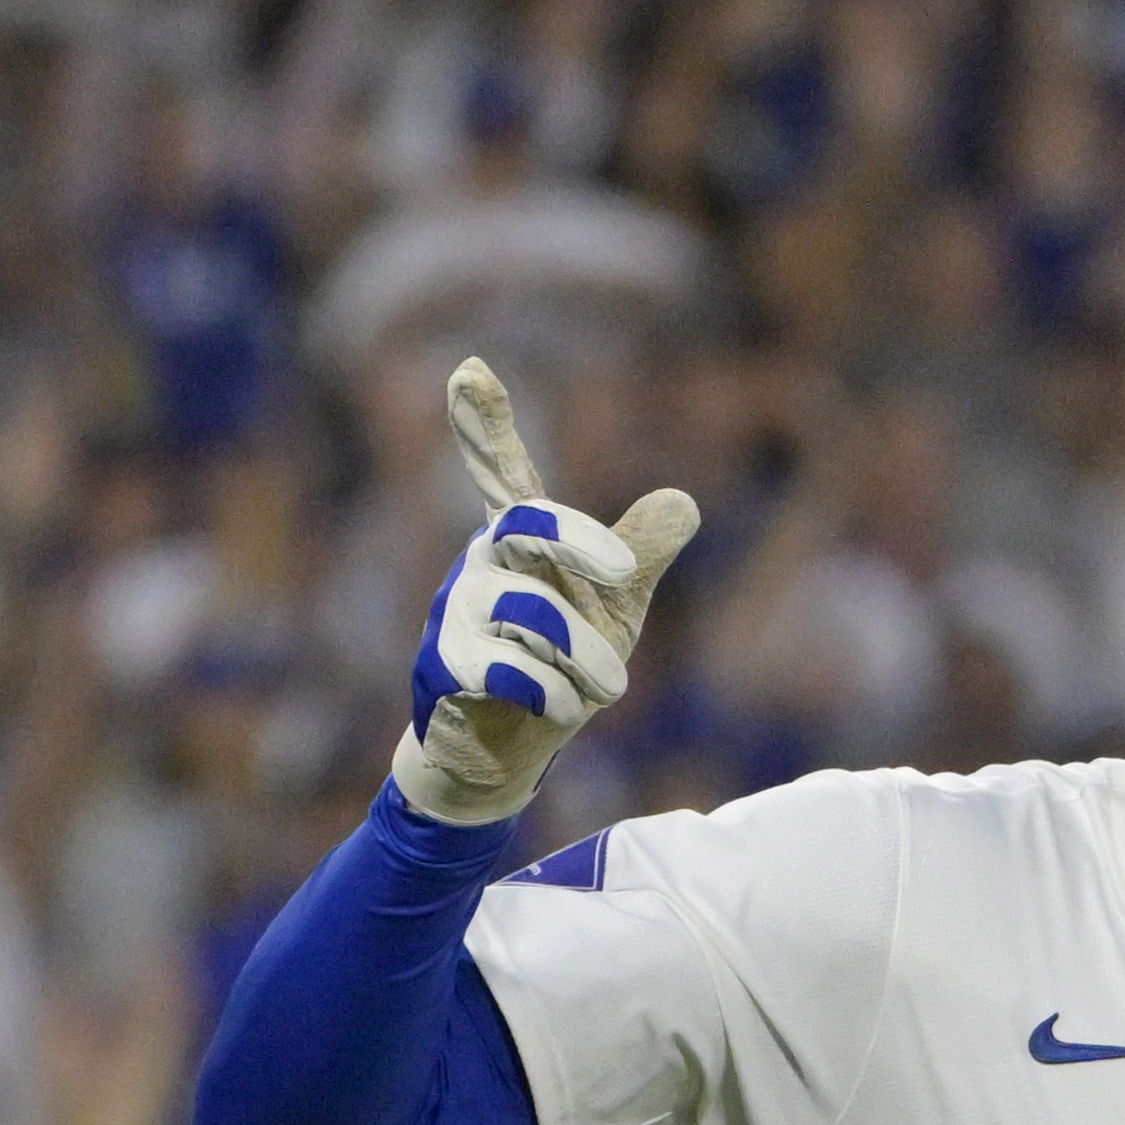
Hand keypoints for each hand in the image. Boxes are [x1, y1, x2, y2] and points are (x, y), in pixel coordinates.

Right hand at [388, 363, 703, 828]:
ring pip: (533, 613)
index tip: (469, 368)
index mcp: (519, 541)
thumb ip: (638, 558)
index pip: (502, 472)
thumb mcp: (612, 612)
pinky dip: (551, 695)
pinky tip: (553, 708)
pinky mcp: (441, 665)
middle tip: (622, 571)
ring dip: (584, 658)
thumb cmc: (557, 670)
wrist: (503, 756)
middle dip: (579, 543)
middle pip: (525, 522)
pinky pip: (508, 668)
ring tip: (602, 689)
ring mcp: (454, 612)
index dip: (485, 424)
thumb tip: (683, 501)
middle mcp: (479, 563)